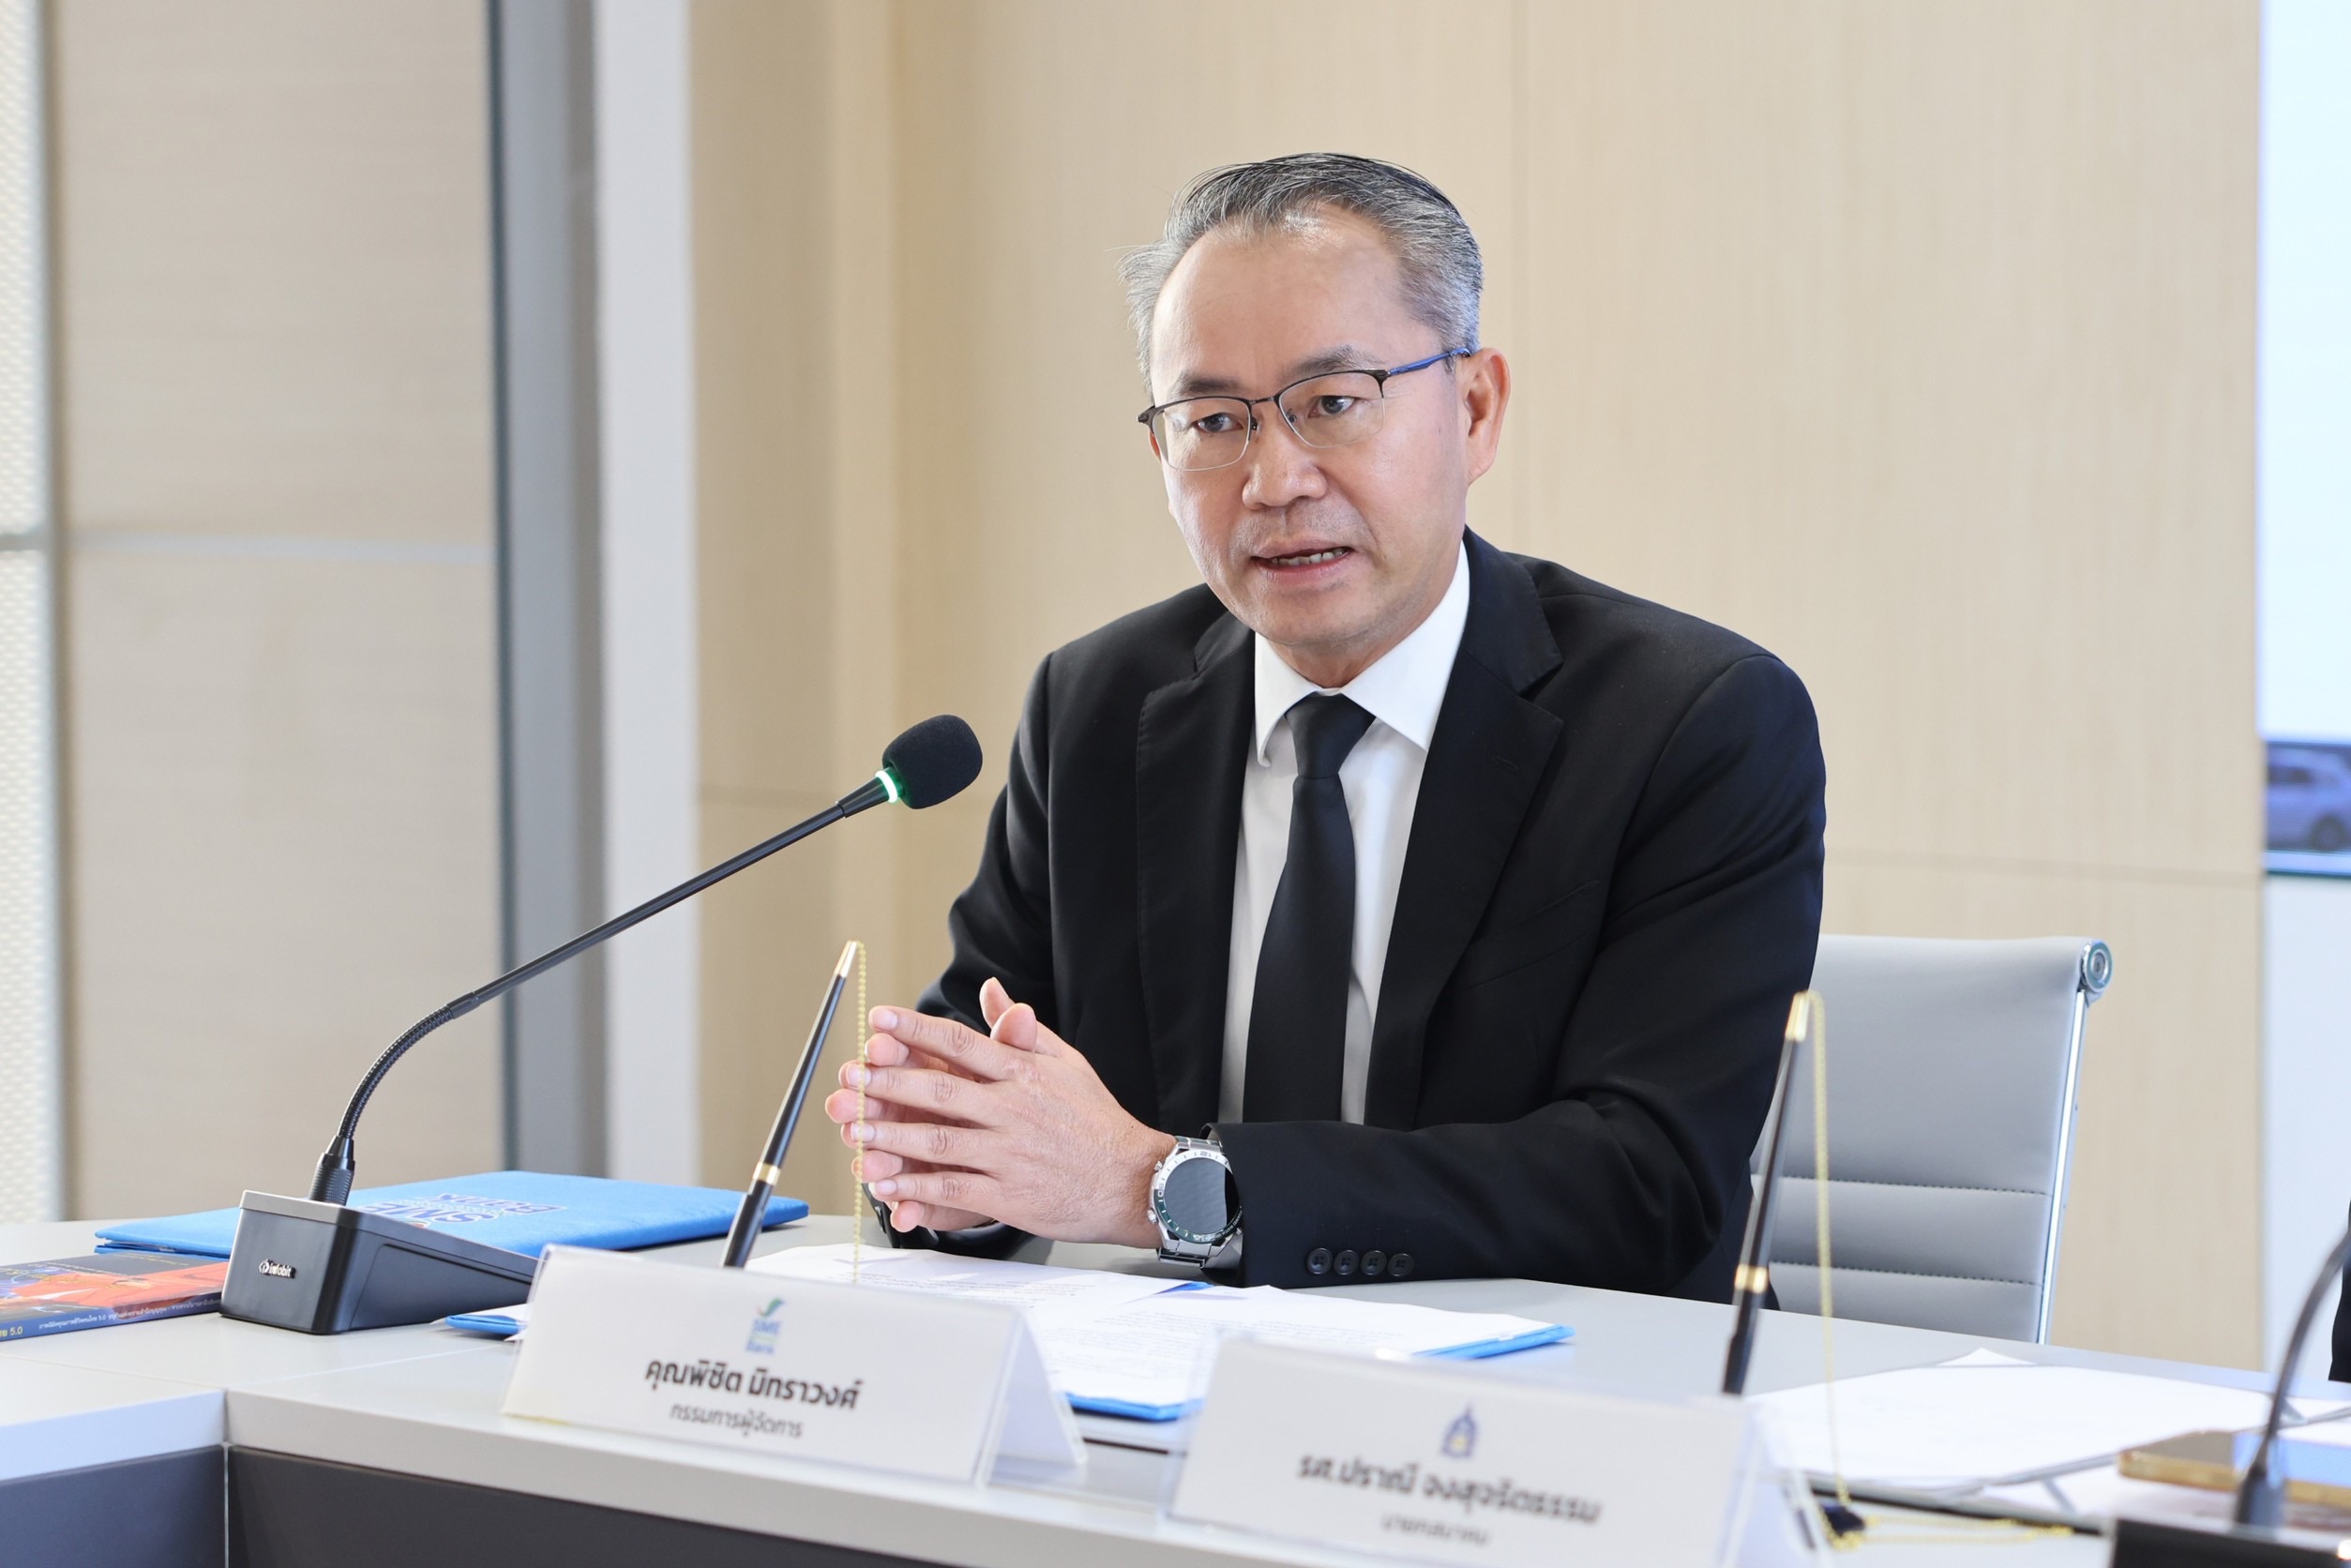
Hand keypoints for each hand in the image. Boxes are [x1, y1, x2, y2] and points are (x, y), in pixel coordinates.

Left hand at [822, 979, 1174, 1246]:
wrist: (1133, 1179)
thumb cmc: (1097, 1120)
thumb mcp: (1067, 1062)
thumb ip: (1021, 1029)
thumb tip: (990, 991)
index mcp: (1024, 1073)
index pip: (960, 1042)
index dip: (915, 1029)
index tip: (878, 1019)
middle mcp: (1013, 1109)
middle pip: (939, 1089)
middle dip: (888, 1082)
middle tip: (852, 1076)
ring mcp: (1009, 1153)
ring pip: (938, 1140)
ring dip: (891, 1135)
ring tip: (855, 1130)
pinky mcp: (1009, 1195)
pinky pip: (953, 1188)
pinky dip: (917, 1187)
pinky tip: (888, 1184)